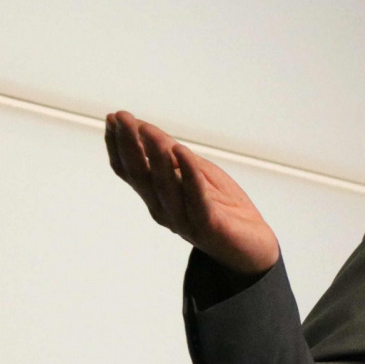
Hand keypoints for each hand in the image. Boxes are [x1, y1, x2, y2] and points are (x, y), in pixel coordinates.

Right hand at [105, 110, 279, 274]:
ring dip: (155, 155)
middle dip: (129, 145)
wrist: (253, 246)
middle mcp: (163, 209)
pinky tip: (182, 152)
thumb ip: (174, 155)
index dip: (117, 145)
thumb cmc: (223, 205)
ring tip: (147, 130)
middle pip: (140, 176)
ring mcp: (183, 220)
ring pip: (164, 185)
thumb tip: (145, 128)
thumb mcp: (198, 172)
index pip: (129, 171)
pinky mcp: (207, 226)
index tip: (111, 118)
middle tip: (122, 118)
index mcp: (157, 197)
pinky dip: (188, 173)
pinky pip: (196, 198)